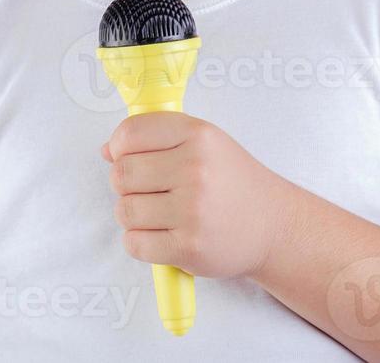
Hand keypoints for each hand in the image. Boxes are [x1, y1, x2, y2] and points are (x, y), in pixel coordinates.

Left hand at [100, 111, 295, 279]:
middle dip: (126, 184)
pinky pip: (134, 244)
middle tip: (149, 189)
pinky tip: (161, 234)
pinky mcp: (189, 247)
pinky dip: (140, 242)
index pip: (130, 133)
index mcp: (197, 135)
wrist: (273, 225)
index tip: (128, 155)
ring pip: (124, 210)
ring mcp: (192, 211)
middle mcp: (195, 170)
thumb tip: (107, 151)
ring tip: (158, 213)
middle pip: (121, 174)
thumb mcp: (204, 142)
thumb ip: (157, 138)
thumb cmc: (232, 182)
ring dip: (133, 215)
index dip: (119, 146)